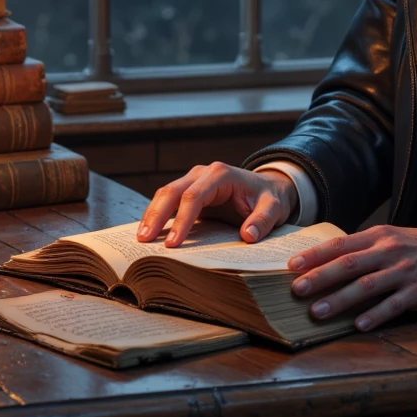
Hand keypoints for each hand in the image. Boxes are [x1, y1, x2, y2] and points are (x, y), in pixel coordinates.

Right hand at [137, 163, 298, 247]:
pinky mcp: (189, 192)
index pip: (194, 196)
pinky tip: (149, 233)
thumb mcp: (274, 208)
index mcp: (220, 175)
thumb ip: (263, 220)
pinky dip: (157, 216)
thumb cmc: (268, 198)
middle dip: (157, 215)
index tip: (174, 243)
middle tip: (145, 241)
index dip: (182, 220)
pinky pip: (169, 202)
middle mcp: (202, 174)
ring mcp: (193, 181)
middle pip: (172, 191)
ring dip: (151, 216)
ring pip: (165, 194)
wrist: (267, 188)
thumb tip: (248, 236)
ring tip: (141, 239)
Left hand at [288, 225, 416, 332]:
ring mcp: (404, 272)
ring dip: (340, 299)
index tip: (292, 265)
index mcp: (379, 237)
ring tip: (317, 312)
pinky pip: (393, 305)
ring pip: (367, 286)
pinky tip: (359, 325)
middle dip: (320, 277)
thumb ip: (363, 248)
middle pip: (349, 264)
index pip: (341, 244)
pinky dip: (375, 315)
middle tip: (296, 290)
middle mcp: (389, 252)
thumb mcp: (391, 239)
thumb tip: (327, 261)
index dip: (316, 255)